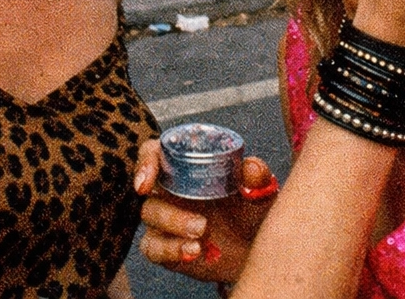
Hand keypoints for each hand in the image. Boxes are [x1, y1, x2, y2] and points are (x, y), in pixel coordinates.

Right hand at [134, 138, 277, 282]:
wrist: (255, 249)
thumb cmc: (253, 210)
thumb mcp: (259, 191)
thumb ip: (256, 177)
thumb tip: (252, 168)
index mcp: (186, 165)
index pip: (154, 153)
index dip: (146, 162)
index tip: (146, 182)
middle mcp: (170, 188)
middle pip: (150, 192)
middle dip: (170, 211)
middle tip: (202, 224)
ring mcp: (164, 218)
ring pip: (150, 218)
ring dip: (173, 229)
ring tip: (201, 239)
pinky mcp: (165, 246)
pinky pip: (153, 248)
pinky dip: (170, 250)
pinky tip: (194, 252)